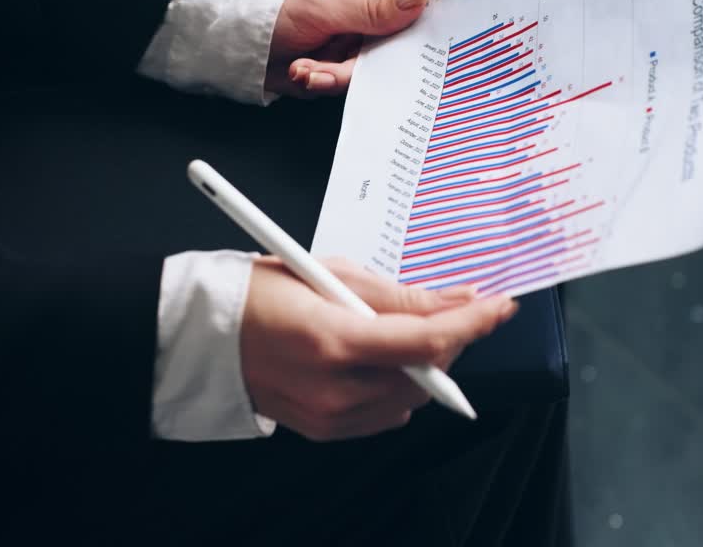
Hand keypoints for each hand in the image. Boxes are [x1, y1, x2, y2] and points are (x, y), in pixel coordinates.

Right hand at [239, 256, 517, 440]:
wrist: (202, 337)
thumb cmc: (260, 292)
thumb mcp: (330, 272)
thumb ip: (399, 296)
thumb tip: (457, 300)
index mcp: (334, 338)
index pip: (427, 340)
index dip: (473, 323)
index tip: (500, 306)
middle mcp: (334, 387)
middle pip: (426, 376)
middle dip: (448, 343)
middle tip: (449, 313)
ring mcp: (328, 415)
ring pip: (410, 400)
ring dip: (423, 367)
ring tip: (403, 334)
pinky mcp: (322, 430)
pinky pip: (383, 417)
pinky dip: (396, 390)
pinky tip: (380, 363)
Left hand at [265, 0, 429, 97]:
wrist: (228, 46)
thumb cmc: (268, 9)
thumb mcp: (323, 8)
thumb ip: (372, 10)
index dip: (414, 9)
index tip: (432, 21)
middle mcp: (352, 16)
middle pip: (385, 41)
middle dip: (366, 56)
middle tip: (344, 59)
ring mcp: (340, 44)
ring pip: (362, 68)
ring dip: (332, 73)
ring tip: (304, 69)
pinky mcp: (328, 69)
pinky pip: (340, 83)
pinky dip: (319, 82)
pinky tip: (299, 73)